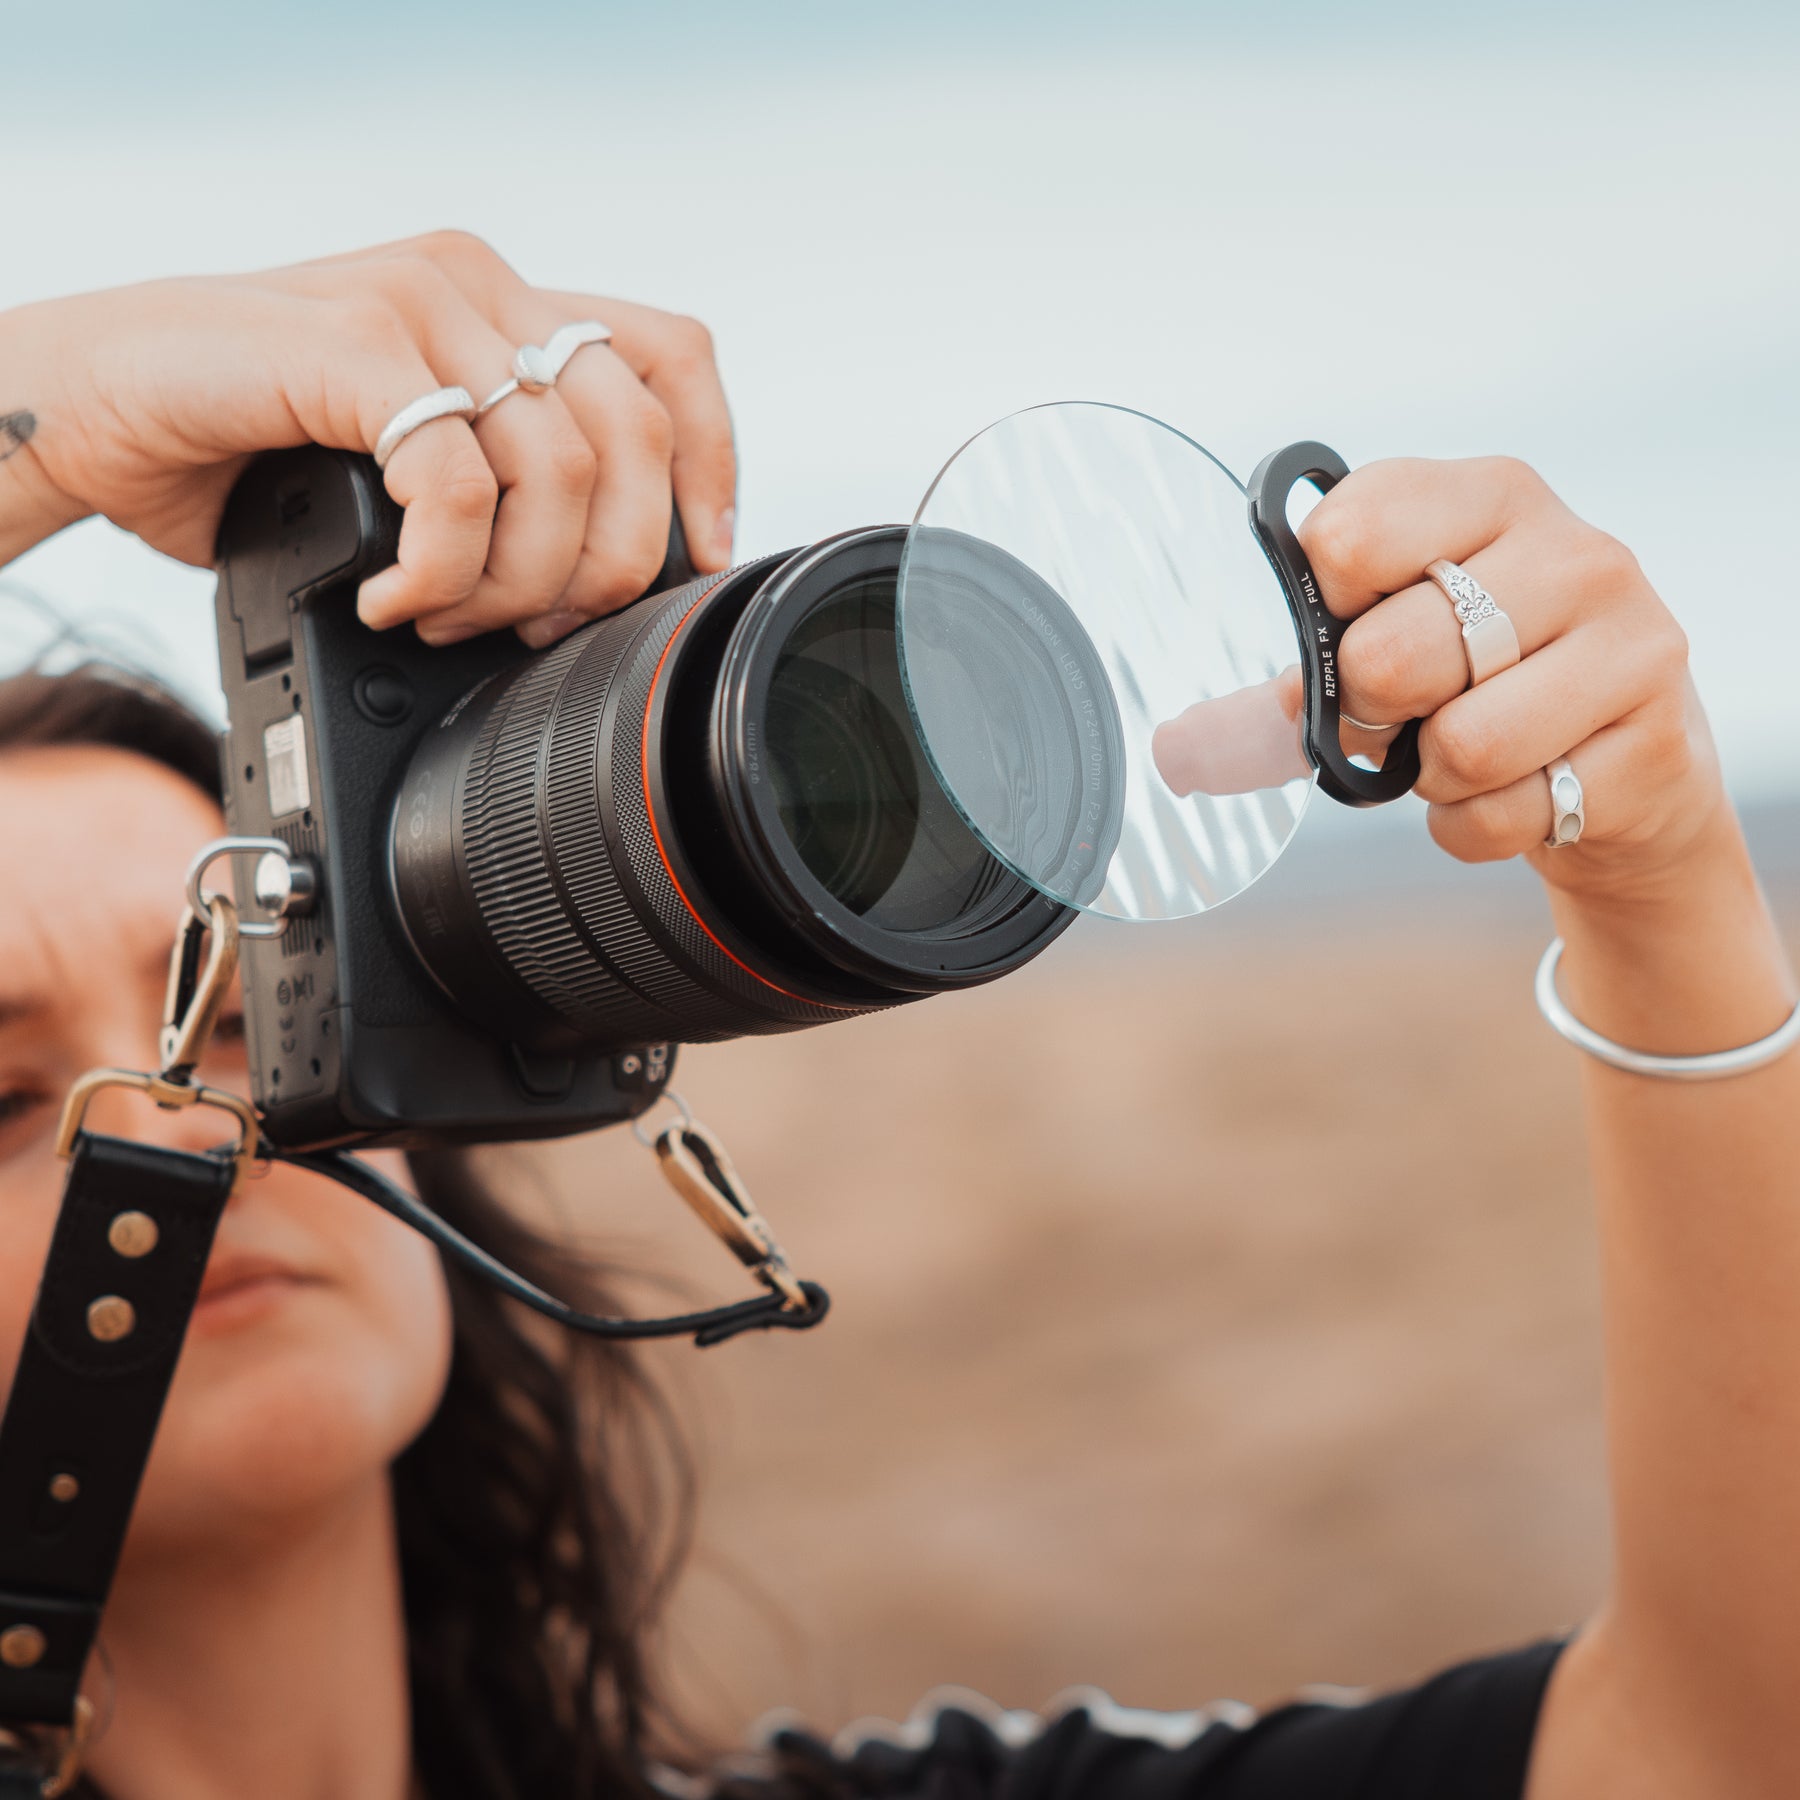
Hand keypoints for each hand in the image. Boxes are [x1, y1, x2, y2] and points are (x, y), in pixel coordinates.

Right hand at [0, 231, 736, 645]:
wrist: (97, 405)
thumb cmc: (255, 450)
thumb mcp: (414, 459)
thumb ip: (505, 474)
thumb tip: (607, 576)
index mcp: (507, 303)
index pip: (674, 357)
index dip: (713, 463)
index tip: (697, 557)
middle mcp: (478, 284)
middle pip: (634, 432)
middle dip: (606, 563)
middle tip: (537, 627)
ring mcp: (417, 301)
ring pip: (554, 469)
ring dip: (513, 583)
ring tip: (448, 618)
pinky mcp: (352, 339)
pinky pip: (457, 482)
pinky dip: (442, 570)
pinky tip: (397, 599)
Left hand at [1298, 456, 1721, 912]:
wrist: (1628, 766)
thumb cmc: (1483, 685)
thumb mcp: (1391, 646)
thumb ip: (1292, 679)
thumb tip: (1178, 748)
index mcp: (1490, 496)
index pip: (1348, 536)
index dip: (1326, 605)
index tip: (1355, 624)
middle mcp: (1573, 552)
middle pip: (1390, 655)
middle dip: (1374, 710)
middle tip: (1407, 709)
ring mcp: (1631, 642)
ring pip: (1459, 746)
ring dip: (1434, 778)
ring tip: (1468, 751)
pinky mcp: (1654, 741)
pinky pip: (1504, 814)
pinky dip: (1477, 828)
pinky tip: (1518, 792)